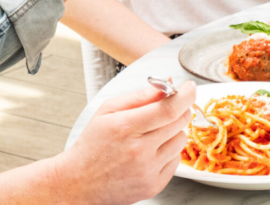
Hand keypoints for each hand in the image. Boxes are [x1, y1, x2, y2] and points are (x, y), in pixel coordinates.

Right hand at [54, 82, 195, 204]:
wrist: (79, 182)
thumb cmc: (93, 144)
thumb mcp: (108, 110)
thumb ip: (140, 96)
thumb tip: (168, 83)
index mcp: (126, 128)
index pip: (168, 109)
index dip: (185, 95)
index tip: (190, 87)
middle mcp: (139, 152)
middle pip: (180, 122)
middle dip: (179, 109)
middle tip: (168, 108)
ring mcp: (148, 171)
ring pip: (181, 140)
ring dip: (173, 132)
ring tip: (151, 134)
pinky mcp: (154, 186)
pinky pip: (176, 160)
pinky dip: (168, 152)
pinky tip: (150, 152)